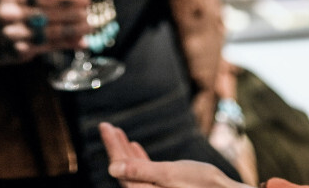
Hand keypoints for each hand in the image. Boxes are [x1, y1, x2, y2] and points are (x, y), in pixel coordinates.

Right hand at [0, 0, 89, 66]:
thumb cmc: (11, 15)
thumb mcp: (23, 1)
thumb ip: (48, 0)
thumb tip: (80, 1)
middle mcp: (9, 13)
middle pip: (47, 14)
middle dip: (72, 14)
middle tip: (90, 13)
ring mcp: (12, 34)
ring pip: (49, 32)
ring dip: (72, 30)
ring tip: (89, 27)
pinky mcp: (18, 51)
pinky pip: (47, 46)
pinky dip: (65, 44)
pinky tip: (79, 42)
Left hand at [100, 123, 252, 187]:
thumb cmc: (203, 186)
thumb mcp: (170, 174)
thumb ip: (141, 171)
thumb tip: (112, 169)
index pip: (122, 170)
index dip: (112, 147)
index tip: (105, 127)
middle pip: (125, 170)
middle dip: (116, 147)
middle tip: (106, 126)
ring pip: (135, 170)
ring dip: (126, 151)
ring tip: (118, 133)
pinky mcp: (167, 187)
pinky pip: (146, 173)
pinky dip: (140, 159)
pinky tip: (136, 147)